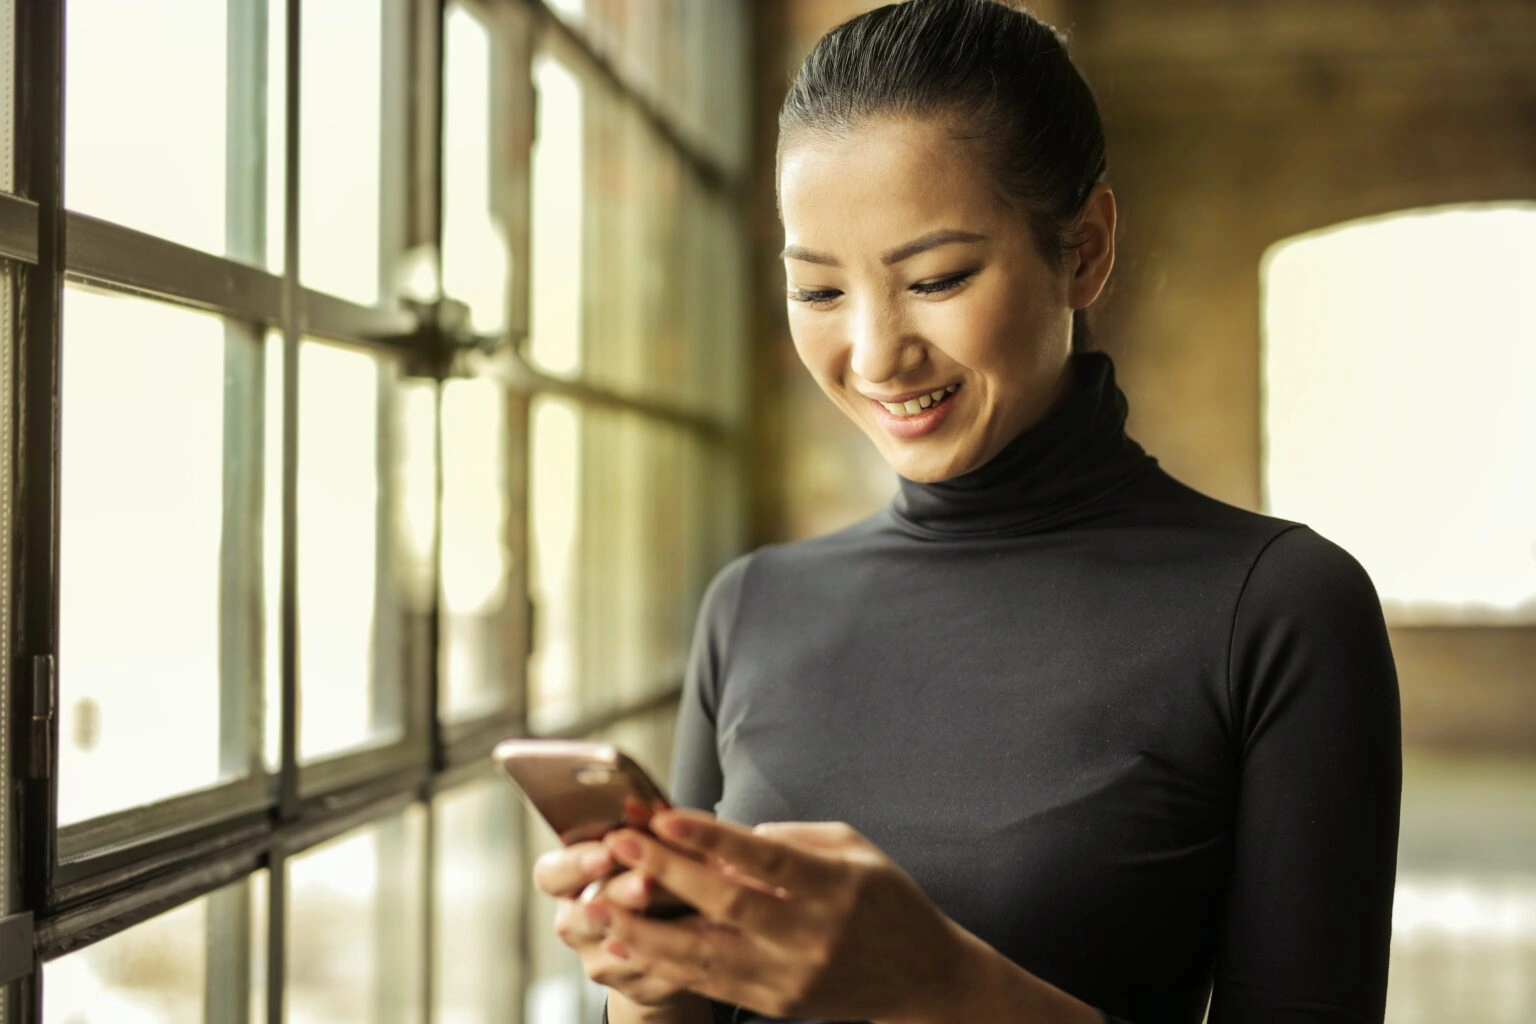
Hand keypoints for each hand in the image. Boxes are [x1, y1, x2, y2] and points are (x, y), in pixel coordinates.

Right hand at [531, 839, 702, 1008]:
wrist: (670, 927)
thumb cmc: (653, 868)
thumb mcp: (646, 843)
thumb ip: (640, 829)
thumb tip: (643, 805)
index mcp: (568, 880)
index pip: (551, 874)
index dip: (575, 863)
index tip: (607, 849)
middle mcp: (574, 920)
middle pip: (581, 913)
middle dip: (618, 893)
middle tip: (646, 882)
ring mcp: (598, 956)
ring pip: (617, 945)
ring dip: (648, 925)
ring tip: (679, 907)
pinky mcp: (632, 984)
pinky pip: (651, 970)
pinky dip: (677, 948)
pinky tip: (701, 931)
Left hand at [598, 809, 963, 1022]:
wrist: (920, 978)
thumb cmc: (884, 899)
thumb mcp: (852, 849)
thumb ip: (789, 839)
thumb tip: (721, 837)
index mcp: (834, 886)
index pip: (764, 858)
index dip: (710, 837)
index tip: (662, 816)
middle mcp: (810, 934)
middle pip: (728, 904)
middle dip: (666, 873)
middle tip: (617, 845)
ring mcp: (790, 975)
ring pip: (706, 954)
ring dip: (644, 929)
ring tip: (595, 905)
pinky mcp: (776, 1002)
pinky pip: (709, 984)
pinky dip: (662, 964)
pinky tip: (623, 944)